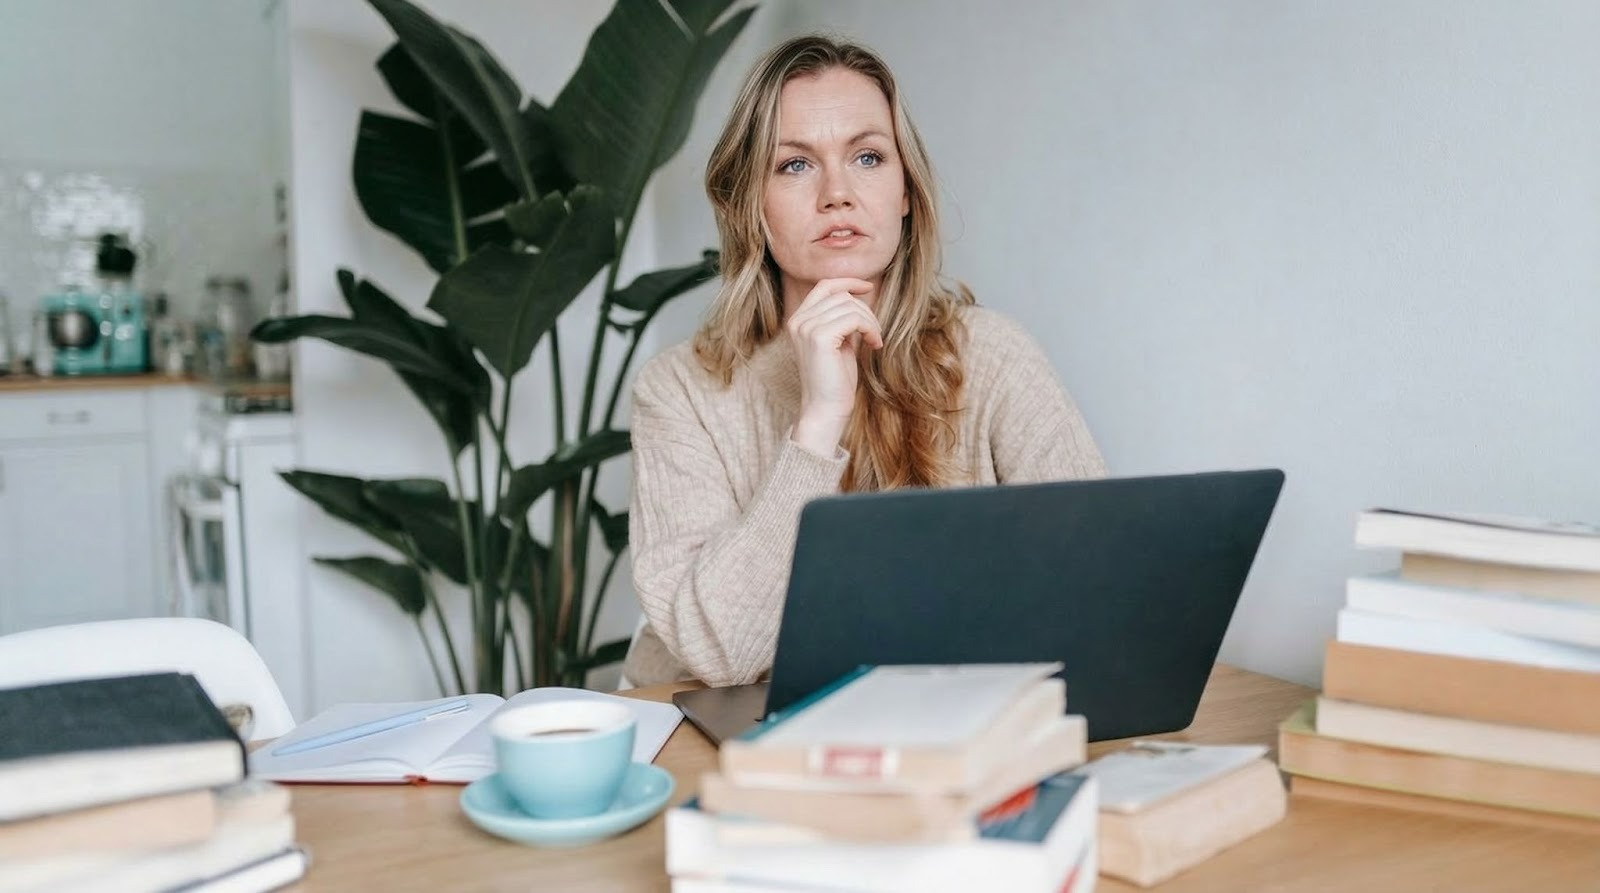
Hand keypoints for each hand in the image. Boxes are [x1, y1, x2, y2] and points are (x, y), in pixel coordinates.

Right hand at [785, 278, 883, 456]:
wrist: (826, 408)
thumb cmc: (835, 378)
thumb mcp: (838, 341)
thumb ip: (842, 319)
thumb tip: (859, 296)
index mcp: (799, 320)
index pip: (824, 286)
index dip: (848, 282)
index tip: (868, 287)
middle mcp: (799, 321)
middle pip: (841, 296)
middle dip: (865, 311)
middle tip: (875, 333)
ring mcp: (807, 328)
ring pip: (850, 305)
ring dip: (870, 321)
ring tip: (874, 340)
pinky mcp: (819, 337)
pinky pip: (854, 318)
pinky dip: (870, 328)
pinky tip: (874, 344)